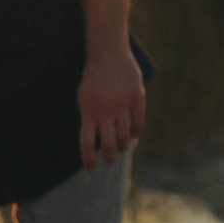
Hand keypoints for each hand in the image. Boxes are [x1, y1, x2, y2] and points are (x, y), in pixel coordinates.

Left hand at [76, 48, 145, 168]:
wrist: (108, 53)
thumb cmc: (94, 79)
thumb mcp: (84, 98)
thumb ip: (91, 119)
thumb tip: (98, 143)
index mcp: (88, 111)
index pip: (86, 142)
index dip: (89, 159)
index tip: (91, 169)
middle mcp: (105, 110)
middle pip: (108, 143)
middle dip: (109, 157)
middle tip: (110, 160)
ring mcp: (123, 104)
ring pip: (125, 136)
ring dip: (123, 146)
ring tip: (121, 147)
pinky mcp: (137, 98)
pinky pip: (139, 123)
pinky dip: (135, 132)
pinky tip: (132, 135)